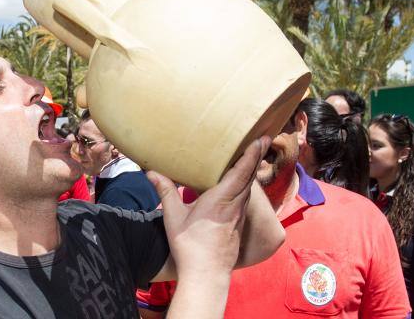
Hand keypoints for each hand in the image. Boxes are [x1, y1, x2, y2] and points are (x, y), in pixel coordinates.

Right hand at [147, 136, 269, 278]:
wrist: (205, 275)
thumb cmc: (190, 246)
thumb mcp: (174, 217)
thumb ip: (165, 191)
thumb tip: (150, 172)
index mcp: (222, 199)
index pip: (242, 171)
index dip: (252, 154)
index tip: (261, 139)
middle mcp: (235, 205)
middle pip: (250, 176)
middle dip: (256, 156)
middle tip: (263, 138)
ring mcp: (239, 216)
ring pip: (249, 188)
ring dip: (252, 171)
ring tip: (253, 155)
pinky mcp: (238, 225)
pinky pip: (245, 200)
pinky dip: (246, 186)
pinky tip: (241, 184)